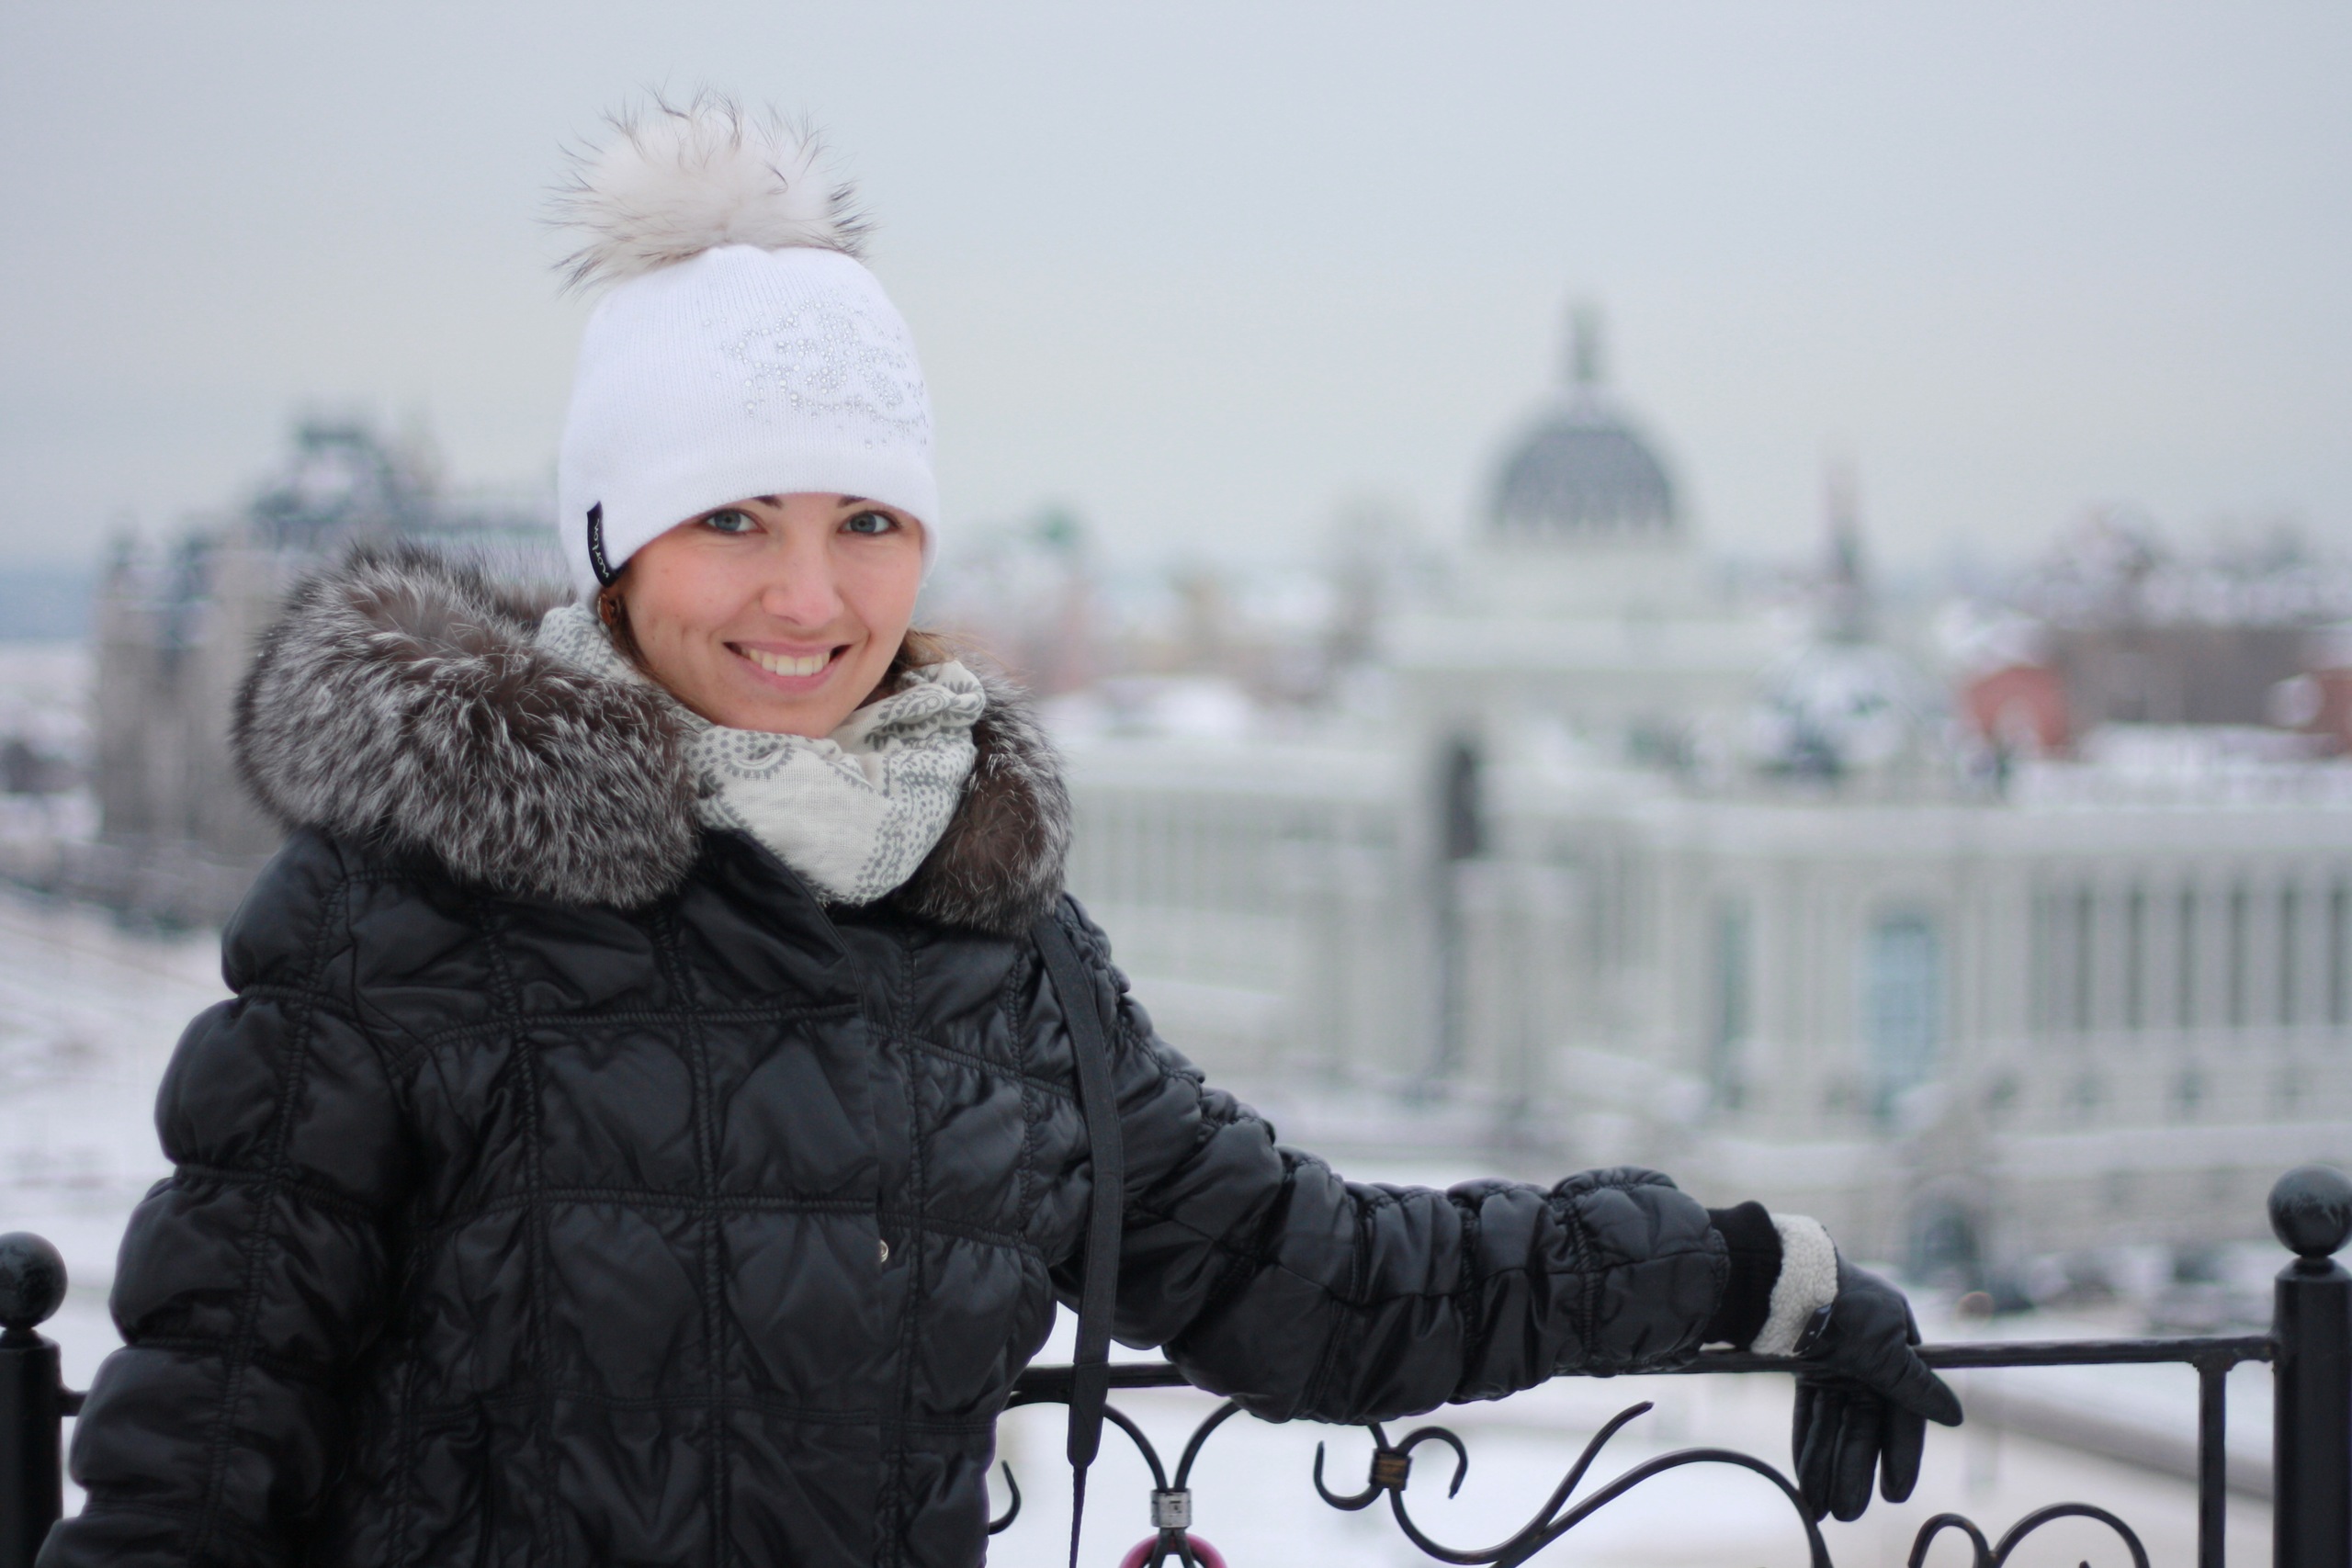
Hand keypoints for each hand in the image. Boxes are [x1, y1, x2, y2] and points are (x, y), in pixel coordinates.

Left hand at [1790, 1256, 1962, 1521]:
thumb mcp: (1885, 1350)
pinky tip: (1806, 1479)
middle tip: (1849, 1512)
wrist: (1782, 1280)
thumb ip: (1914, 1386)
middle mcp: (1868, 1357)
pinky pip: (1809, 1411)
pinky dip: (1808, 1443)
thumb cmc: (1844, 1308)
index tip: (1895, 1492)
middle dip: (1855, 1469)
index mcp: (1897, 1346)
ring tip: (1823, 1507)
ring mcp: (1833, 1360)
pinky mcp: (1802, 1363)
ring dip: (1828, 1465)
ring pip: (1834, 1424)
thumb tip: (1954, 1417)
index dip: (1900, 1454)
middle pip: (1864, 1425)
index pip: (1903, 1412)